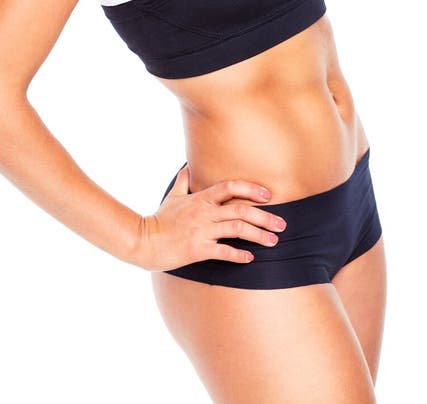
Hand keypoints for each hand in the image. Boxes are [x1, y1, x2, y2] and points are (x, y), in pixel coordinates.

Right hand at [133, 164, 287, 271]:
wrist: (143, 240)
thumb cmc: (159, 219)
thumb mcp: (172, 197)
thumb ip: (183, 182)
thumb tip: (186, 168)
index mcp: (201, 198)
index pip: (231, 187)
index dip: (252, 189)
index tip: (269, 195)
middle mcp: (205, 212)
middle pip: (241, 209)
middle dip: (265, 216)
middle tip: (282, 224)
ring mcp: (202, 230)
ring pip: (237, 228)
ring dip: (258, 235)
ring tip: (274, 242)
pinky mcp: (197, 249)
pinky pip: (223, 251)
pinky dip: (238, 254)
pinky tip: (250, 258)